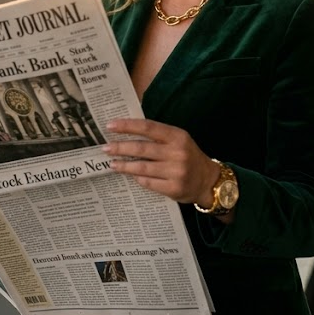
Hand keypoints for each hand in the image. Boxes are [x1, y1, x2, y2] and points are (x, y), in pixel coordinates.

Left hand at [103, 118, 218, 206]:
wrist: (208, 181)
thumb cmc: (187, 156)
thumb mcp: (178, 140)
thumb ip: (157, 136)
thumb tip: (126, 132)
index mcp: (177, 136)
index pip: (148, 127)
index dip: (127, 126)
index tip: (110, 126)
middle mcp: (177, 153)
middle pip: (142, 148)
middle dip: (120, 148)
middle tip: (105, 148)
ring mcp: (176, 172)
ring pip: (142, 168)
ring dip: (124, 166)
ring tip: (112, 164)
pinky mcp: (174, 188)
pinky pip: (148, 182)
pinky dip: (137, 178)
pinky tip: (130, 176)